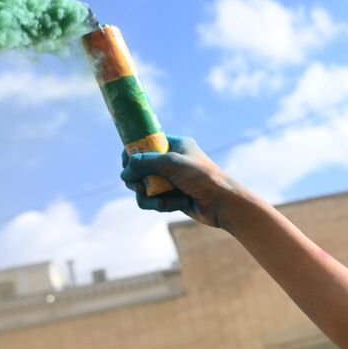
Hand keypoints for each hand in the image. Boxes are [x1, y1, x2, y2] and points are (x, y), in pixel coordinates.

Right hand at [120, 135, 249, 228]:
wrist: (224, 203)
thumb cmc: (203, 177)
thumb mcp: (172, 164)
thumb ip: (145, 164)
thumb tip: (124, 173)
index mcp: (175, 145)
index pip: (144, 144)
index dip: (132, 153)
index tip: (126, 163)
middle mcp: (171, 161)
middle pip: (138, 167)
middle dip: (137, 179)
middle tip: (140, 185)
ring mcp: (170, 180)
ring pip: (143, 187)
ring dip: (148, 195)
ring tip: (159, 200)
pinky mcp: (171, 197)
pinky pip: (152, 200)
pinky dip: (160, 204)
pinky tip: (176, 204)